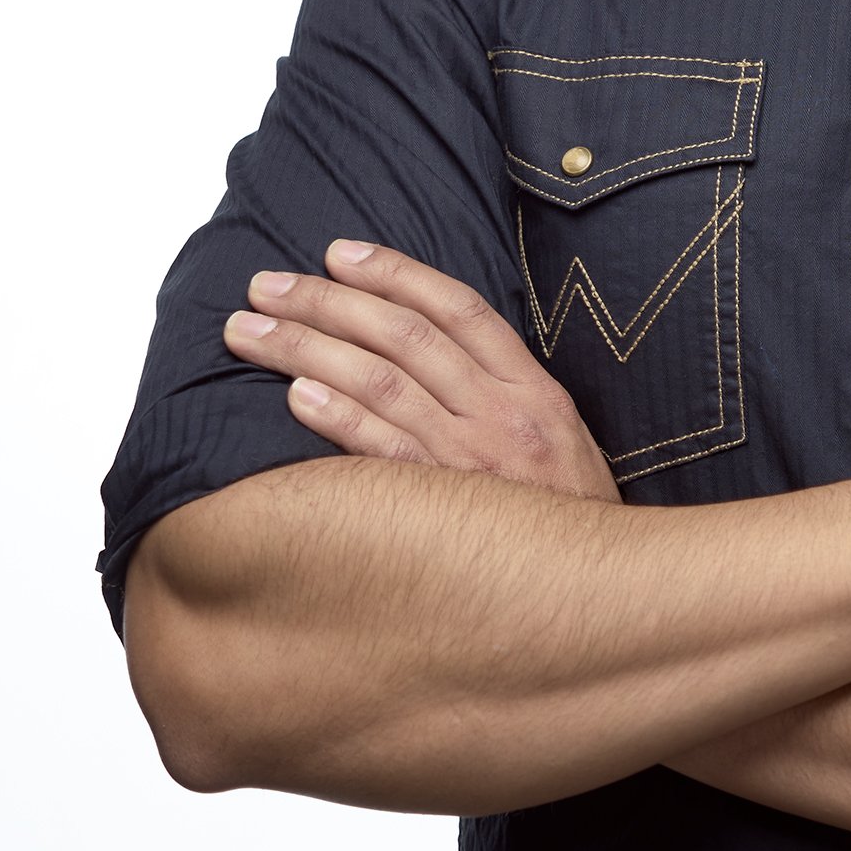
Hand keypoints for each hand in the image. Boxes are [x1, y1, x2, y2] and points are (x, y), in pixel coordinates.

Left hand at [222, 242, 619, 500]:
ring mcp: (474, 461)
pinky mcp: (447, 508)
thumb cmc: (567, 522)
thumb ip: (501, 397)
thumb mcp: (557, 444)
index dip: (394, 273)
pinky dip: (337, 418)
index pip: (457, 309)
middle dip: (325, 302)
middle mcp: (504, 416)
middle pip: (403, 336)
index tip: (336, 253)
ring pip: (380, 382)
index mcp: (534, 391)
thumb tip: (426, 359)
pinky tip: (293, 396)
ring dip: (305, 349)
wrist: (603, 596)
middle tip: (264, 285)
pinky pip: (383, 452)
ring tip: (248, 332)